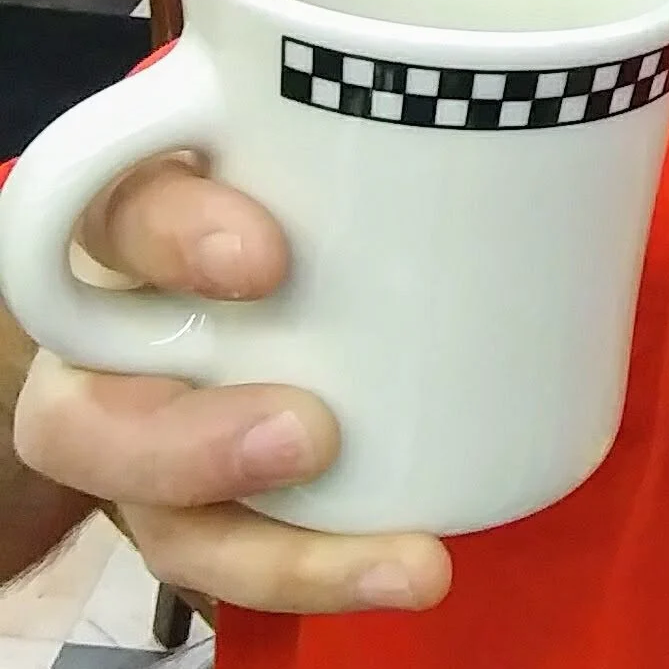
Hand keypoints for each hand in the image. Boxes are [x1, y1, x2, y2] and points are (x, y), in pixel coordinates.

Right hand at [11, 156, 451, 615]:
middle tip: (311, 435)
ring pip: (151, 524)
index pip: (119, 214)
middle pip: (82, 416)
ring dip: (271, 548)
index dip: (173, 239)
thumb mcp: (313, 140)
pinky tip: (407, 567)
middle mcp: (113, 337)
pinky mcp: (189, 503)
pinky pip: (225, 559)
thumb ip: (370, 136)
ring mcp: (142, 432)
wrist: (229, 264)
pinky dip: (317, 572)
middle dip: (187, 446)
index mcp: (138, 217)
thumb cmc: (295, 177)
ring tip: (406, 557)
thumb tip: (547, 155)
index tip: (264, 258)